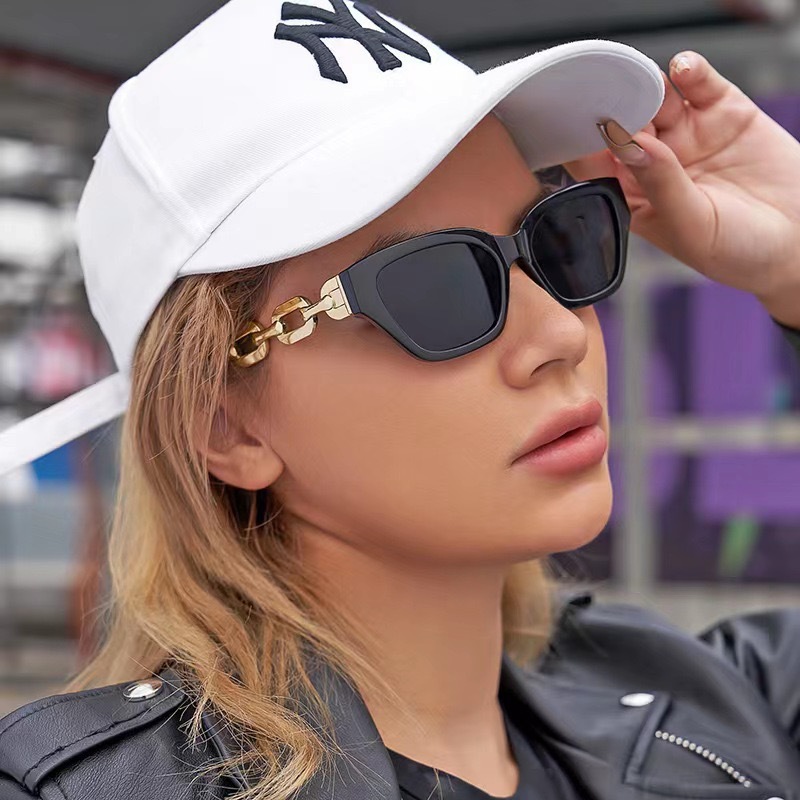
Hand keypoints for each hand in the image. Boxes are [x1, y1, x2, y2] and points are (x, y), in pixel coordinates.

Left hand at [563, 51, 799, 324]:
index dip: (583, 145)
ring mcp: (687, 137)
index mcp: (635, 198)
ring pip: (655, 100)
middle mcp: (655, 164)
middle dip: (612, 109)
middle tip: (607, 97)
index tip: (575, 127)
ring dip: (645, 88)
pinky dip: (687, 71)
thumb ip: (660, 184)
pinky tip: (681, 71)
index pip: (596, 166)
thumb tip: (628, 144)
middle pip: (622, 126)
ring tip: (645, 87)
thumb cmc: (739, 252)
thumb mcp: (692, 226)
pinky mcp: (722, 113)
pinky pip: (698, 84)